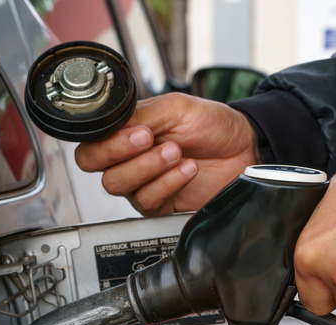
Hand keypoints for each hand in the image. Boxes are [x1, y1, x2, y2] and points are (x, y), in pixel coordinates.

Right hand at [75, 93, 258, 215]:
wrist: (244, 147)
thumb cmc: (211, 125)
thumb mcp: (175, 108)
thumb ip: (140, 116)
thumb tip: (113, 127)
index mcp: (125, 134)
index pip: (92, 146)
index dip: (107, 143)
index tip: (138, 134)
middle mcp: (129, 161)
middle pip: (98, 170)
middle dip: (124, 154)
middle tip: (152, 141)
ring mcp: (144, 184)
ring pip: (120, 186)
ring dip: (149, 167)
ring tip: (176, 153)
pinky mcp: (161, 204)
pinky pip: (148, 200)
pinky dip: (168, 183)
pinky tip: (187, 169)